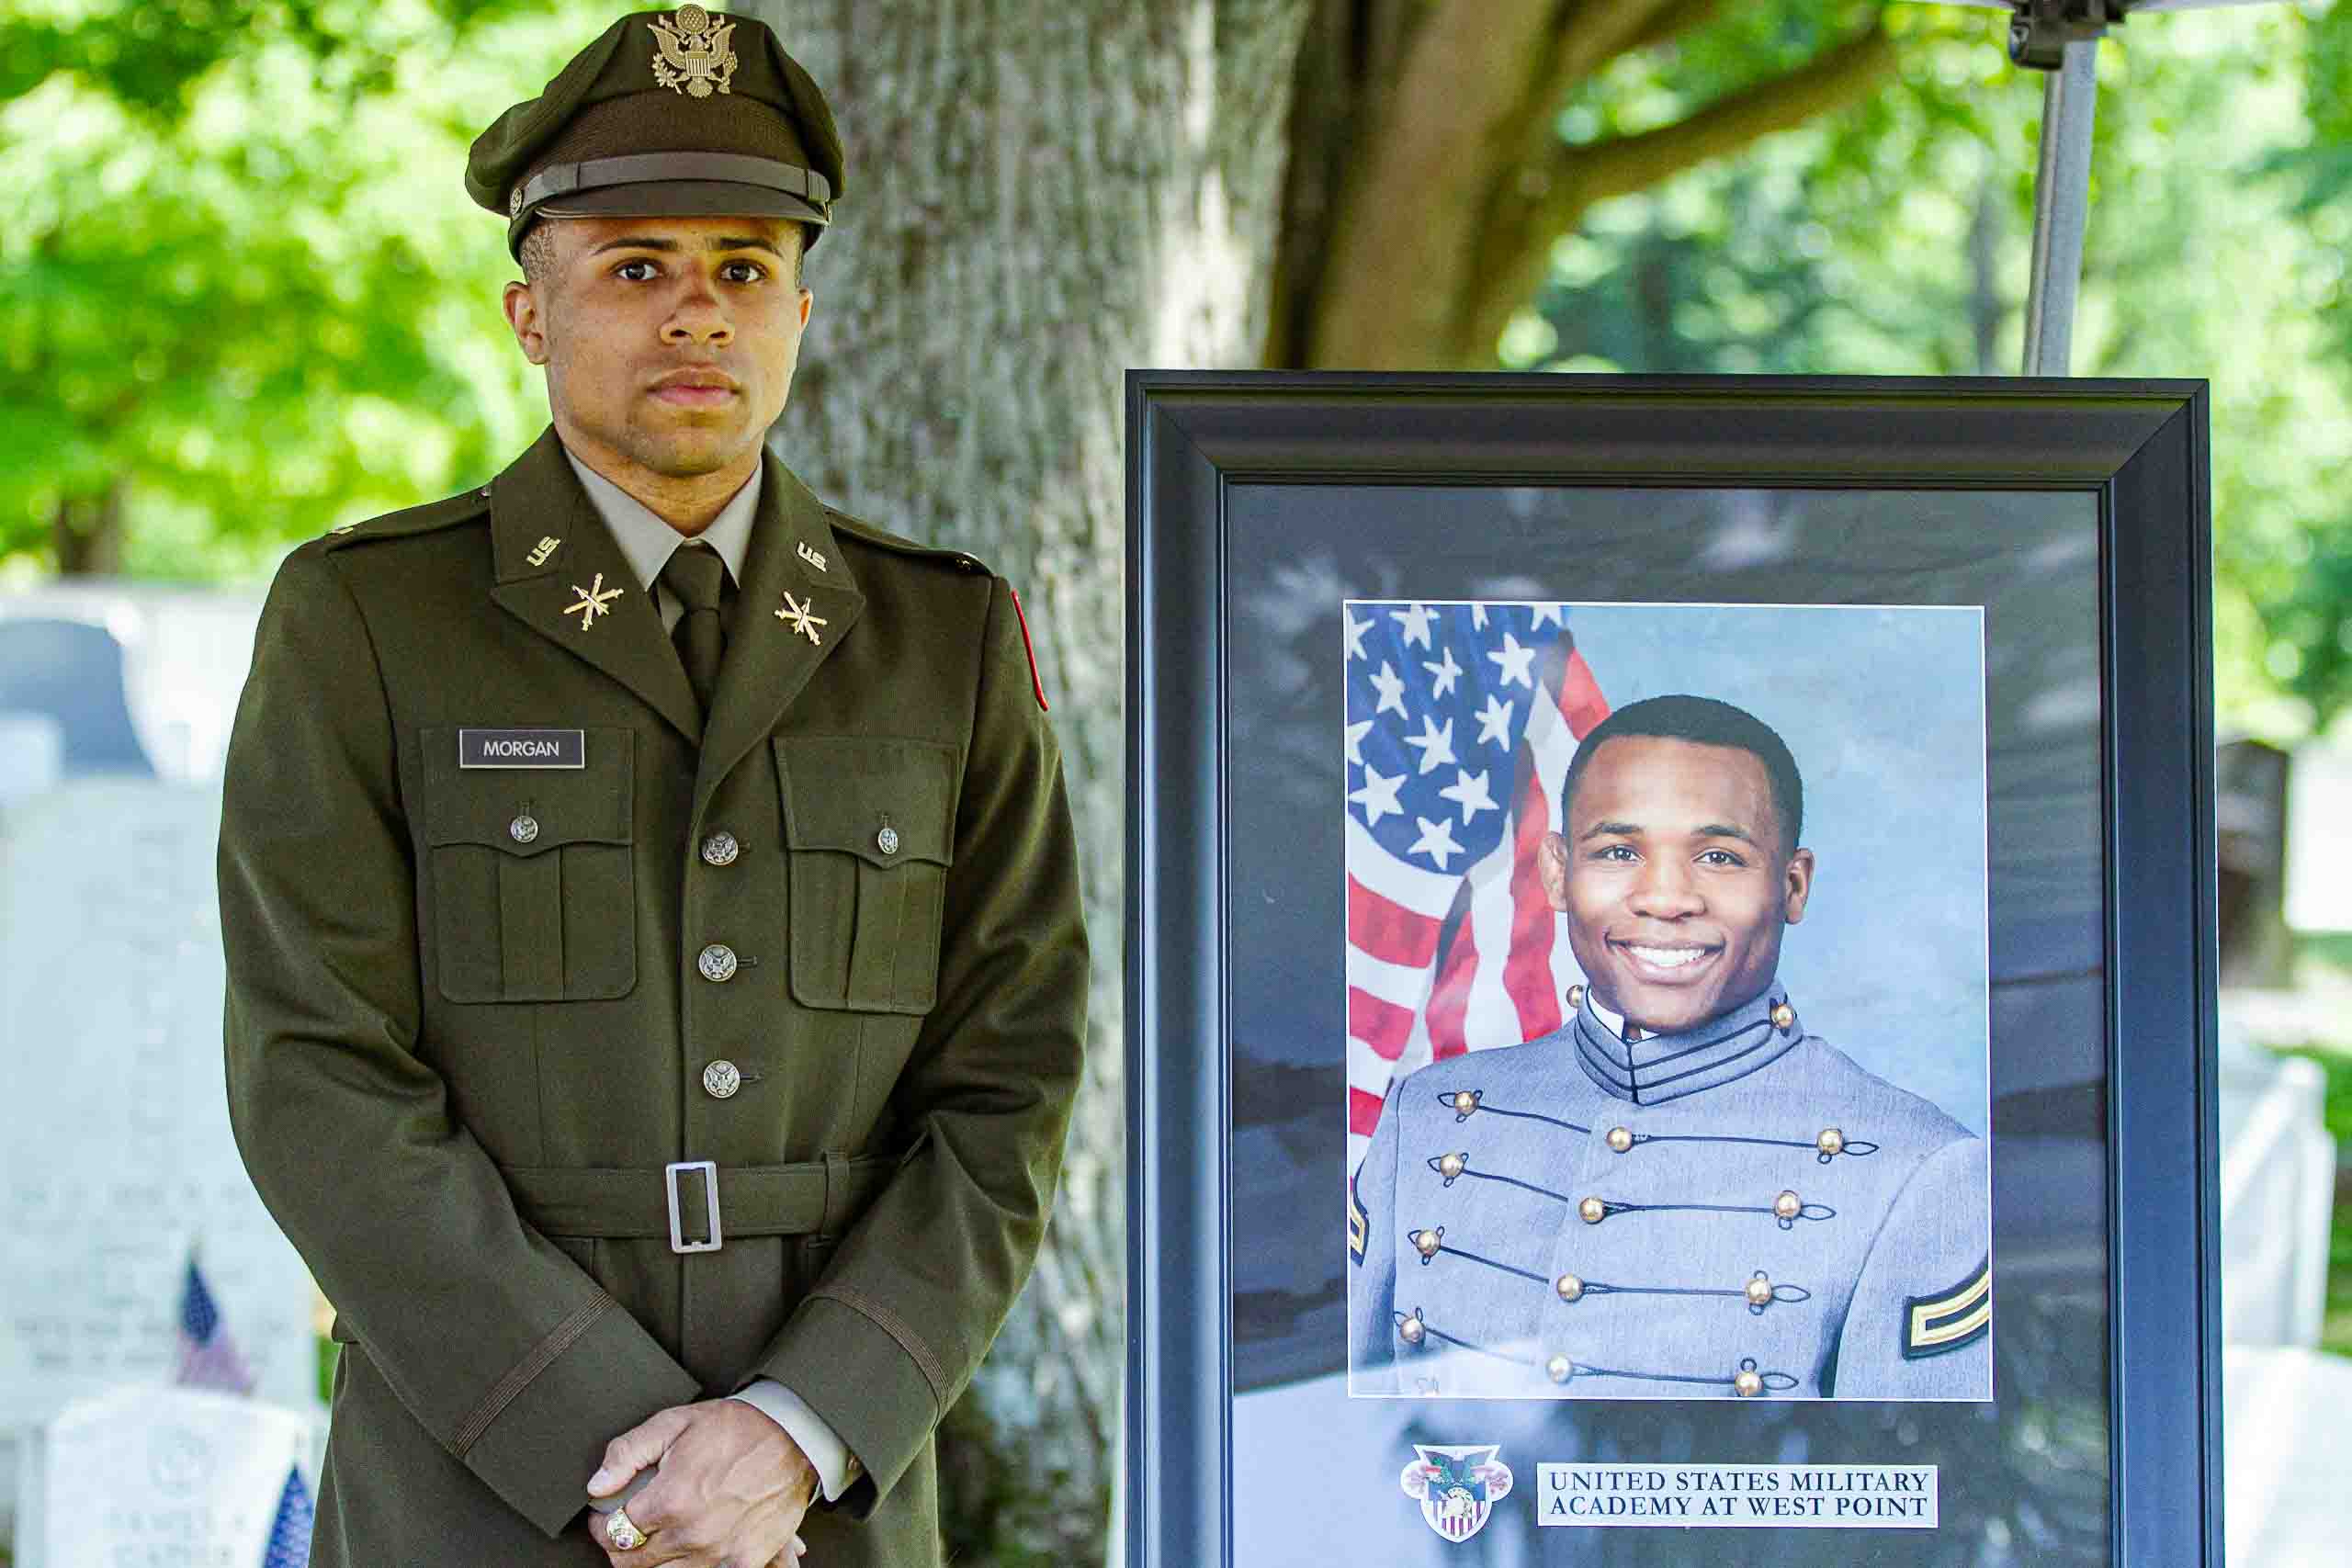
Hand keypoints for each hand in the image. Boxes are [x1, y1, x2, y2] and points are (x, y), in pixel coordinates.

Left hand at [587, 1399, 817, 1565]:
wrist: (795, 1436)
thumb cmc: (737, 1427)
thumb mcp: (674, 1423)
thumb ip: (627, 1453)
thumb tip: (597, 1485)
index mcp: (670, 1501)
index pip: (613, 1533)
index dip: (600, 1524)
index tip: (603, 1515)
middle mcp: (691, 1534)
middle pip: (633, 1562)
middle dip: (621, 1544)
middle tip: (627, 1526)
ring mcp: (719, 1553)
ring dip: (656, 1557)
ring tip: (661, 1532)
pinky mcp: (744, 1560)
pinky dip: (693, 1563)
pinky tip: (694, 1544)